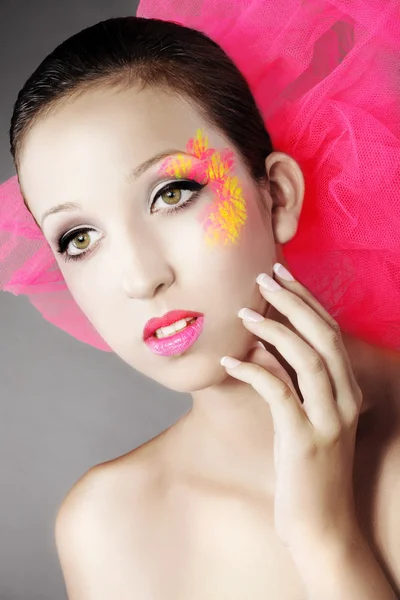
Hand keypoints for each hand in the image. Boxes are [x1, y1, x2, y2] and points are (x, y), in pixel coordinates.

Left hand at [220, 262, 363, 551]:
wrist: (322, 527)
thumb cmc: (309, 471)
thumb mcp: (306, 422)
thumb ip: (296, 386)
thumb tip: (263, 349)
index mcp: (347, 392)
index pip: (331, 333)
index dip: (307, 300)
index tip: (282, 276)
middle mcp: (344, 401)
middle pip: (324, 337)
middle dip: (294, 302)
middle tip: (264, 277)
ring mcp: (327, 421)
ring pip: (308, 360)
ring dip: (275, 330)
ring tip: (245, 312)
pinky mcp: (304, 441)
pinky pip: (279, 393)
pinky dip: (254, 371)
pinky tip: (229, 360)